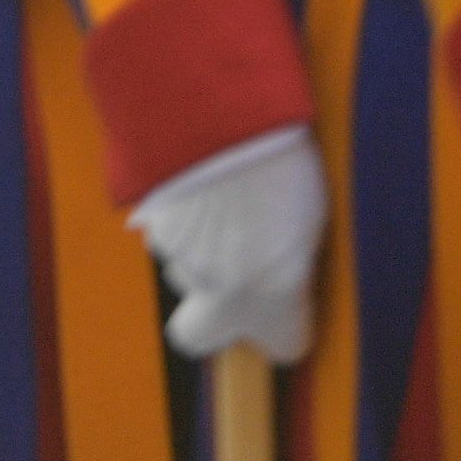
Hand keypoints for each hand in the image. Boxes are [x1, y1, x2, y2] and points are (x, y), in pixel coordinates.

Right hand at [129, 125, 327, 361]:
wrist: (218, 115)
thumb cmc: (281, 163)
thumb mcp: (310, 220)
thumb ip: (292, 263)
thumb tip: (282, 270)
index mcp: (276, 298)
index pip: (284, 345)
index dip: (286, 328)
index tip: (292, 306)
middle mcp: (221, 294)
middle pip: (202, 332)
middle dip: (213, 321)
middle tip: (236, 281)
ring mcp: (179, 262)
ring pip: (184, 275)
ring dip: (199, 256)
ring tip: (221, 206)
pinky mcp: (149, 228)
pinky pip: (166, 237)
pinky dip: (180, 222)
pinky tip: (197, 189)